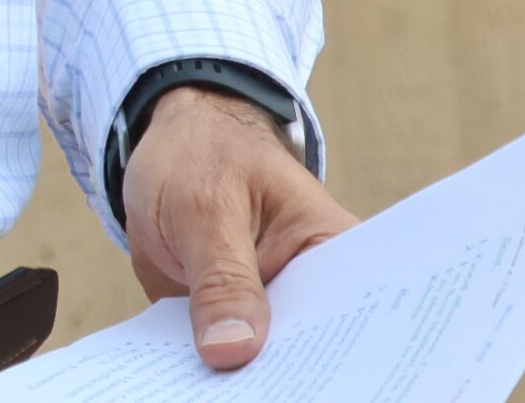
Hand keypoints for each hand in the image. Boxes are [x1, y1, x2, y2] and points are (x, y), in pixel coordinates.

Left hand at [121, 86, 356, 370]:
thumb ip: (222, 275)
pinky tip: (189, 392)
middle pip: (318, 353)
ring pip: (270, 370)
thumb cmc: (200, 156)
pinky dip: (210, 382)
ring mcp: (275, 317)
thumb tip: (233, 351)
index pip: (359, 314)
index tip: (332, 386)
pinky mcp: (235, 333)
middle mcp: (315, 292)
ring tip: (221, 396)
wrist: (166, 147)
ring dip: (248, 386)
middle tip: (260, 395)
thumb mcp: (205, 203)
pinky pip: (227, 370)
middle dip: (293, 380)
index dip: (350, 356)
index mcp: (335, 249)